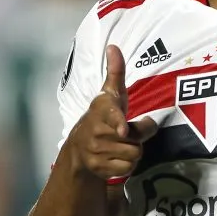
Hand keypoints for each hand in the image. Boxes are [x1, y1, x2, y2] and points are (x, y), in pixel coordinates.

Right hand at [63, 45, 157, 180]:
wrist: (78, 148)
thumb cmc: (103, 116)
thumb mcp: (110, 94)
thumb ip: (115, 72)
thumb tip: (113, 46)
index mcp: (102, 111)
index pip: (112, 115)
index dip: (118, 122)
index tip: (123, 130)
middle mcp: (96, 131)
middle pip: (135, 140)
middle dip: (137, 138)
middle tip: (128, 132)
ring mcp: (96, 151)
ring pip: (133, 155)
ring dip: (133, 151)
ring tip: (121, 145)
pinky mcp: (98, 168)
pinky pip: (127, 169)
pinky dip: (126, 165)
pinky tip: (117, 158)